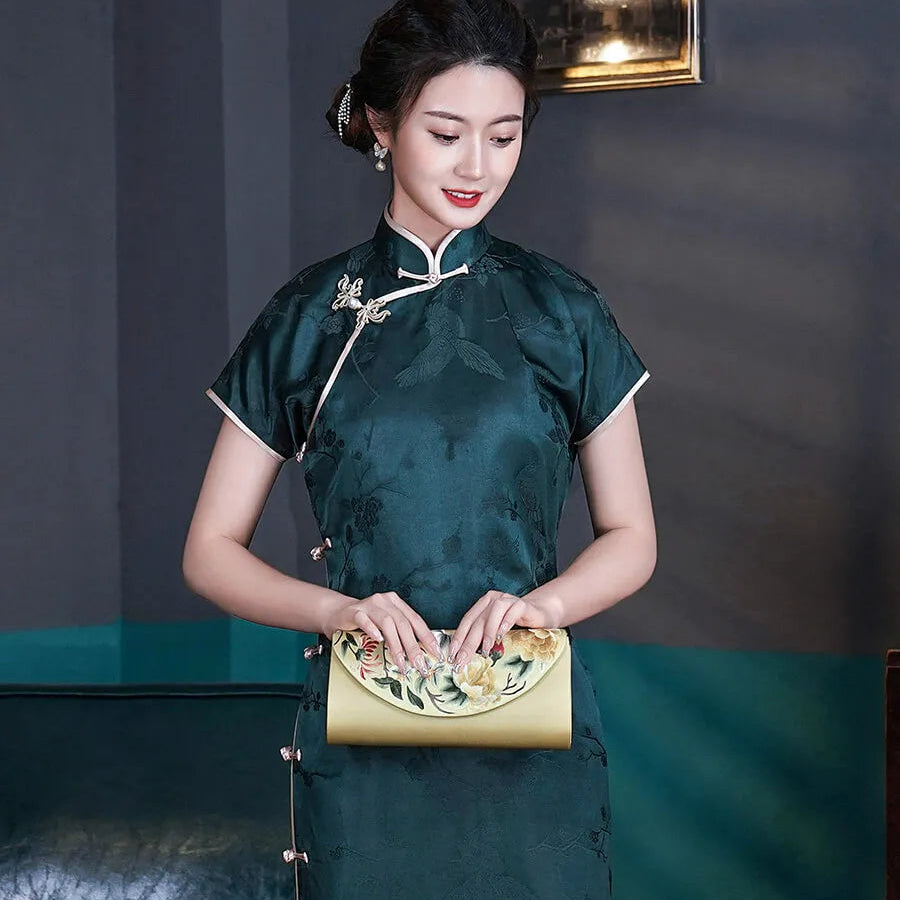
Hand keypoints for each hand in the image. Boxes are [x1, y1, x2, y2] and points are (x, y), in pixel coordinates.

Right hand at [324, 591, 440, 676]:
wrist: (337, 613)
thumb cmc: (365, 622)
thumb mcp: (386, 625)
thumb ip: (400, 633)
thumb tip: (420, 654)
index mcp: (396, 603)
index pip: (415, 620)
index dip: (427, 637)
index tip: (436, 653)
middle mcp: (385, 601)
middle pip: (403, 624)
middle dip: (413, 647)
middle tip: (419, 664)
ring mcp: (369, 605)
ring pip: (387, 623)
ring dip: (396, 645)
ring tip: (401, 662)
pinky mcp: (354, 612)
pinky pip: (364, 620)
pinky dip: (372, 629)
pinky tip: (378, 640)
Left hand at [447, 590, 553, 670]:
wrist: (541, 613)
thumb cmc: (517, 624)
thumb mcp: (496, 631)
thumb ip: (483, 637)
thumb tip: (465, 657)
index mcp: (483, 604)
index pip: (467, 621)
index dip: (459, 637)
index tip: (452, 655)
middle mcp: (493, 599)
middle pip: (478, 620)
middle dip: (468, 641)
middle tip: (462, 659)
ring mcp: (508, 599)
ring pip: (493, 612)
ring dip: (487, 632)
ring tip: (484, 650)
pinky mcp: (522, 604)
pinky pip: (512, 611)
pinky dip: (505, 622)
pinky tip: (501, 635)